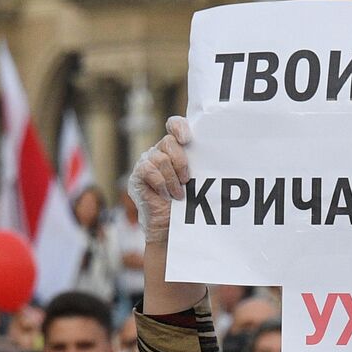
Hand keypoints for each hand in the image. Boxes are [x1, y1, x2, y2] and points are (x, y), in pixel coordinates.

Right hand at [128, 115, 192, 242]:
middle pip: (169, 142)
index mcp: (176, 148)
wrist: (169, 226)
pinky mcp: (138, 175)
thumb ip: (199, 165)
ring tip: (178, 194)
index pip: (174, 125)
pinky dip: (160, 183)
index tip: (187, 139)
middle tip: (187, 180)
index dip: (179, 127)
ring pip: (160, 158)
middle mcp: (160, 151)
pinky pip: (148, 170)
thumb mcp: (197, 181)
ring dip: (172, 179)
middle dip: (181, 162)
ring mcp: (147, 162)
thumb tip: (214, 155)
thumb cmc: (186, 204)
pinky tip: (165, 195)